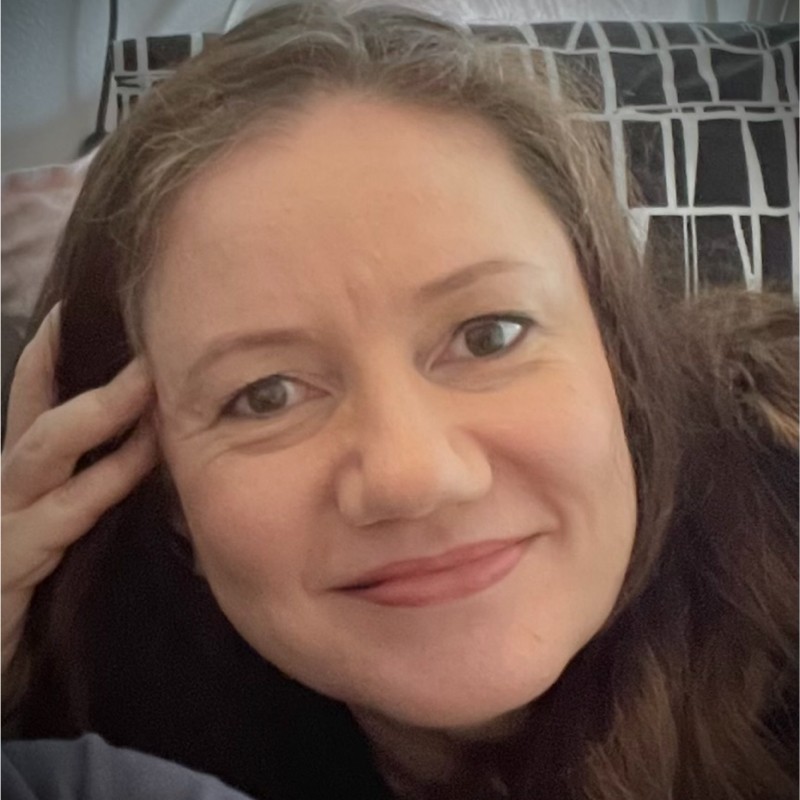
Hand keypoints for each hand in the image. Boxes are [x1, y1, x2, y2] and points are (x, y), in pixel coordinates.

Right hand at [1, 305, 156, 677]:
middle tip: (141, 342)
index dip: (48, 353)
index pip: (32, 399)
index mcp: (23, 477)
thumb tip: (160, 448)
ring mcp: (5, 522)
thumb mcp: (66, 530)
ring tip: (147, 383)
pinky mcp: (9, 563)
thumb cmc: (35, 594)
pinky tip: (144, 456)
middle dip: (85, 372)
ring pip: (46, 450)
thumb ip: (99, 488)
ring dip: (99, 413)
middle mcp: (9, 489)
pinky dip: (107, 480)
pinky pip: (66, 513)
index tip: (74, 307)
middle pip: (40, 414)